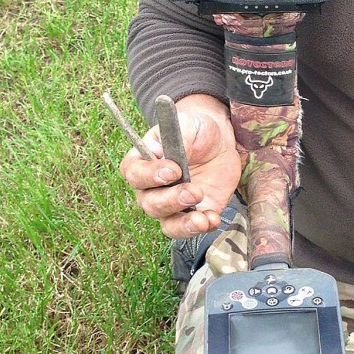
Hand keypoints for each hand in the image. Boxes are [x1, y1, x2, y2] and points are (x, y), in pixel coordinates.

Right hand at [118, 94, 242, 238]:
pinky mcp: (193, 214)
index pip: (134, 174)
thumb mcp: (190, 125)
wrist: (219, 143)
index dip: (150, 175)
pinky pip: (192, 228)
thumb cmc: (196, 130)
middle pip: (150, 204)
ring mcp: (172, 205)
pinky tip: (213, 218)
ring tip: (202, 219)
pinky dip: (203, 226)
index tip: (173, 170)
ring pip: (168, 225)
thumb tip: (175, 158)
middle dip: (171, 200)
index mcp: (143, 162)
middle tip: (194, 192)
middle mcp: (151, 189)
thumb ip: (180, 138)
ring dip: (184, 224)